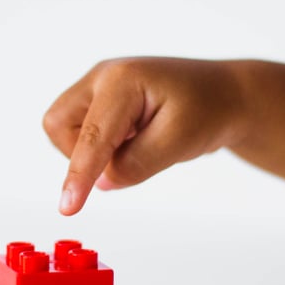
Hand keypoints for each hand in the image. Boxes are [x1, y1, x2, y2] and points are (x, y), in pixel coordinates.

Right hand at [43, 57, 247, 214]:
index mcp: (122, 80)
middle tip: (126, 159)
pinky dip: (100, 146)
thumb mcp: (179, 142)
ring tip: (138, 144)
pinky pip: (81, 130)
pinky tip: (134, 139)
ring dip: (91, 151)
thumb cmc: (208, 110)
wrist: (225, 95)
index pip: (91, 137)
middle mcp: (103, 76)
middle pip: (59, 125)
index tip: (67, 207)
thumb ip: (136, 164)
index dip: (79, 174)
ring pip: (66, 130)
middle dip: (80, 154)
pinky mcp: (100, 99)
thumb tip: (101, 182)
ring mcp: (99, 85)